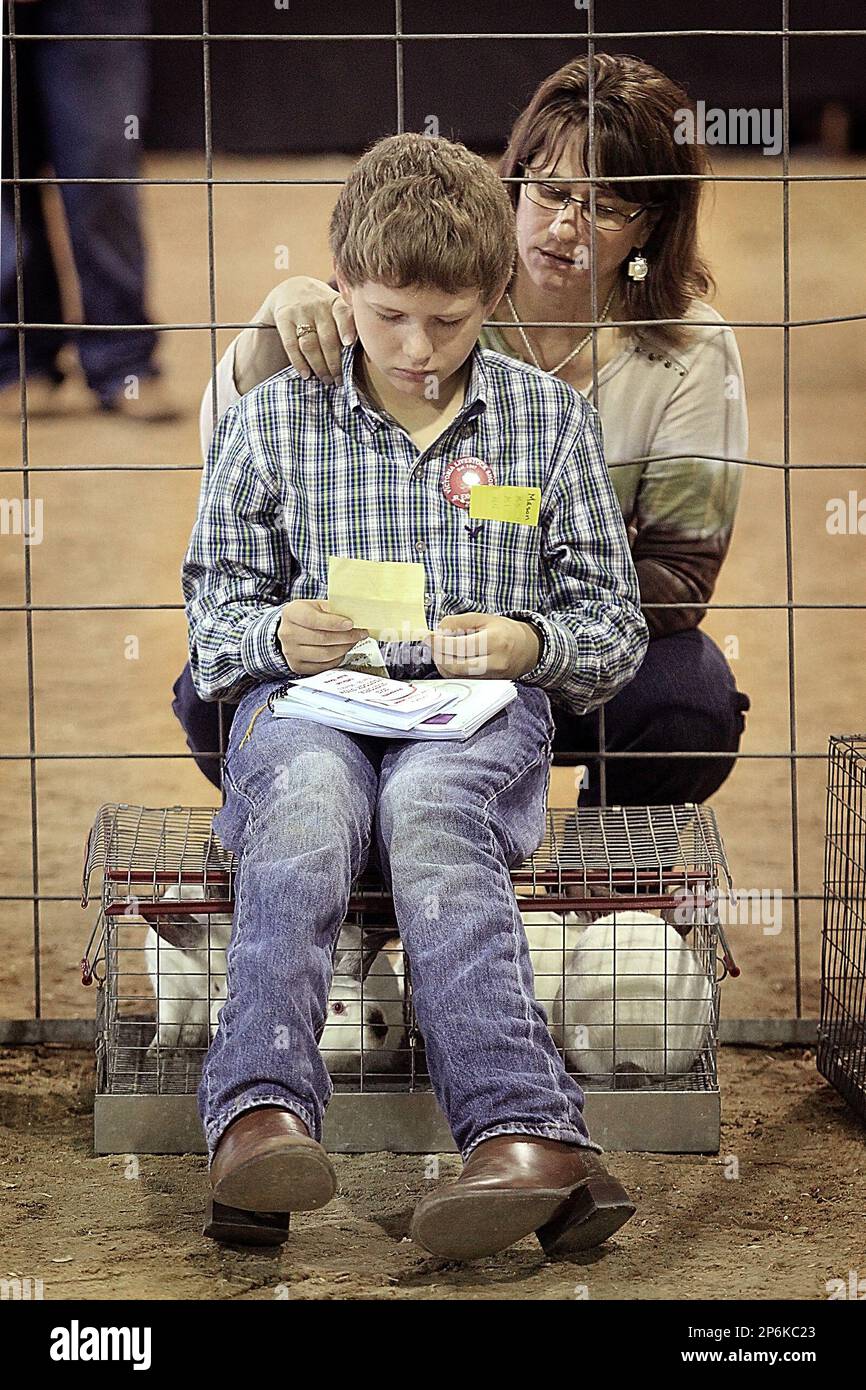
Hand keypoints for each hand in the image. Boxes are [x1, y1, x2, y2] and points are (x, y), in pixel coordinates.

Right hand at [235, 276, 356, 394]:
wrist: (293, 289)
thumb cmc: (324, 307)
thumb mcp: (337, 307)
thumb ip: (350, 324)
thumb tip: (368, 353)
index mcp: (336, 302)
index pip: (343, 314)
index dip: (346, 328)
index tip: (349, 344)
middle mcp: (318, 305)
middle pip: (327, 338)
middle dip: (334, 363)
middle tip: (339, 380)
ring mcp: (299, 311)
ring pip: (310, 344)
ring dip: (319, 366)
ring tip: (326, 380)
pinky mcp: (283, 318)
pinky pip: (291, 345)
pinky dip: (299, 363)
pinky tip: (306, 375)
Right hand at [277, 599, 368, 674]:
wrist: (291, 631)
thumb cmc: (306, 616)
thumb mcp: (317, 606)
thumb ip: (333, 610)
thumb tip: (356, 616)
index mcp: (292, 614)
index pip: (314, 620)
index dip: (334, 623)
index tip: (350, 624)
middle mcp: (288, 634)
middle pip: (322, 638)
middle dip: (346, 637)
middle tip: (359, 633)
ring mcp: (291, 652)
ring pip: (325, 654)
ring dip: (344, 648)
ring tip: (352, 641)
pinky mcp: (298, 666)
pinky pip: (323, 666)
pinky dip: (337, 659)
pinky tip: (342, 651)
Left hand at [431, 613, 539, 679]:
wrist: (527, 650)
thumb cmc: (504, 631)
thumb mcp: (483, 618)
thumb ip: (459, 622)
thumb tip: (438, 630)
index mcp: (494, 641)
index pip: (459, 646)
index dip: (439, 643)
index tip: (428, 637)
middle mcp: (494, 662)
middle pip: (456, 665)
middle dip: (438, 655)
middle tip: (431, 645)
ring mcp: (492, 677)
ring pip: (457, 676)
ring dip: (442, 664)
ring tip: (438, 651)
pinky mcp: (488, 684)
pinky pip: (463, 680)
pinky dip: (450, 671)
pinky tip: (448, 659)